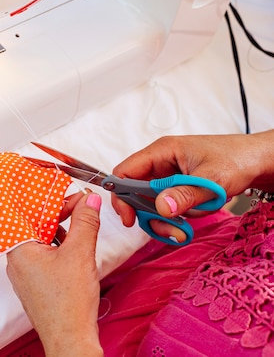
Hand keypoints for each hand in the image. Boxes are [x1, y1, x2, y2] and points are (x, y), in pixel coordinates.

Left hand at [6, 192, 102, 356]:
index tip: (72, 195)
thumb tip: (90, 201)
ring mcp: (25, 272)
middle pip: (36, 225)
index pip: (29, 212)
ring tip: (83, 228)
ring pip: (42, 240)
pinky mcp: (35, 283)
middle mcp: (16, 260)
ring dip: (62, 231)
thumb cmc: (68, 304)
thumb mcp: (80, 253)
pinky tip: (76, 248)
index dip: (52, 200)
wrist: (70, 340)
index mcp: (18, 249)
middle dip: (60, 214)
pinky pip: (45, 256)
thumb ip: (85, 222)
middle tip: (83, 208)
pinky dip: (60, 248)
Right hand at [111, 131, 273, 229]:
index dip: (121, 195)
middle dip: (149, 214)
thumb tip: (160, 208)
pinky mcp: (178, 187)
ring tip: (186, 228)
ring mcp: (169, 176)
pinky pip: (167, 206)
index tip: (128, 218)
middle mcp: (161, 163)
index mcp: (162, 151)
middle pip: (136, 192)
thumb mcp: (212, 180)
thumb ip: (185, 195)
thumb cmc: (237, 160)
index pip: (125, 172)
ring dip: (167, 219)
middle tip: (168, 229)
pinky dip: (179, 217)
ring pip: (152, 203)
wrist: (260, 161)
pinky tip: (195, 215)